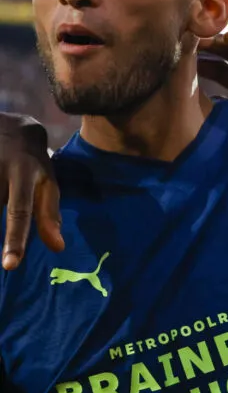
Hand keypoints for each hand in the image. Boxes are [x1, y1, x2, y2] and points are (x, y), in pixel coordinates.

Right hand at [1, 114, 61, 270]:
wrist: (8, 127)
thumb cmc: (33, 162)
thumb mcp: (47, 182)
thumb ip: (50, 214)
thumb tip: (58, 248)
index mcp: (24, 175)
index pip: (20, 212)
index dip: (15, 240)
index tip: (9, 265)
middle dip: (0, 237)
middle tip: (7, 262)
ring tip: (0, 239)